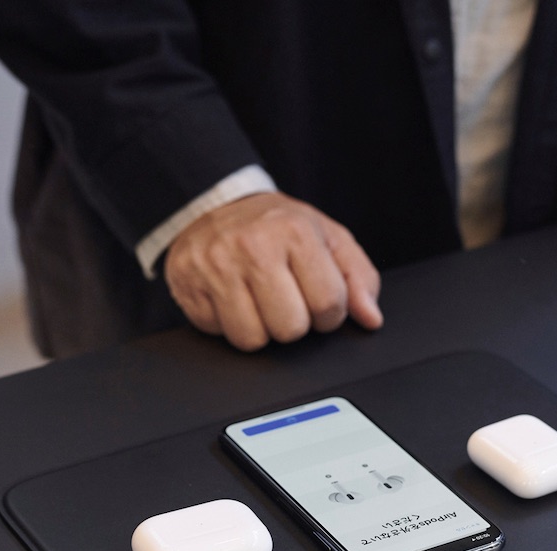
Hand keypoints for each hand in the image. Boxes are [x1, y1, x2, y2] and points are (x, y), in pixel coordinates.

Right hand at [164, 192, 382, 350]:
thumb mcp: (327, 239)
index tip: (317, 299)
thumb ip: (358, 278)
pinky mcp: (187, 284)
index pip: (328, 305)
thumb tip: (370, 318)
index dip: (328, 314)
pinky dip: (228, 324)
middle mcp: (252, 247)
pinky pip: (218, 333)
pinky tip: (231, 298)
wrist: (215, 205)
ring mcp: (215, 266)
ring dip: (260, 329)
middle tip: (284, 299)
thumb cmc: (277, 228)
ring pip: (252, 339)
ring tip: (258, 301)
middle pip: (289, 329)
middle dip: (293, 323)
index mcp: (295, 231)